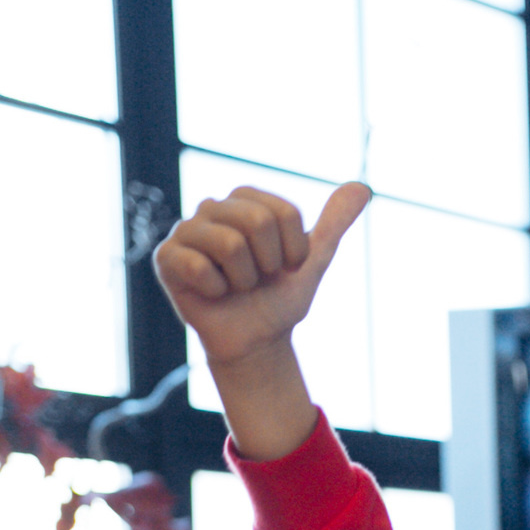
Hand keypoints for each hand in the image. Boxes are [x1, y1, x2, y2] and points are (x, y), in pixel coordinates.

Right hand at [154, 182, 369, 369]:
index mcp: (245, 200)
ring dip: (244, 279)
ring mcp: (186, 231)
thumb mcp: (313, 259)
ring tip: (236, 286)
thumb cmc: (279, 298)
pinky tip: (214, 294)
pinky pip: (200, 267)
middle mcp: (212, 207)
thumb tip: (363, 187)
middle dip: (269, 263)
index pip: (283, 212)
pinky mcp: (166, 258)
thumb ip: (334, 222)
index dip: (293, 249)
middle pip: (257, 221)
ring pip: (230, 244)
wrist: (256, 342)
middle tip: (258, 279)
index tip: (284, 266)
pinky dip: (217, 290)